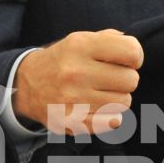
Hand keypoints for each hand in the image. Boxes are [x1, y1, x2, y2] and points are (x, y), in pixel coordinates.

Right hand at [14, 29, 142, 134]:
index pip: (131, 51)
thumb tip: (135, 53)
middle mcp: (75, 72)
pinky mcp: (72, 123)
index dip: (135, 57)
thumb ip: (111, 39)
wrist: (28, 85)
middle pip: (131, 80)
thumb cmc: (64, 60)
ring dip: (117, 98)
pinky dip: (110, 116)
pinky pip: (113, 122)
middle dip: (125, 78)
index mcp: (80, 46)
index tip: (126, 60)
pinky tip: (98, 108)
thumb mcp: (81, 39)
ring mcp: (73, 100)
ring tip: (100, 92)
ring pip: (124, 102)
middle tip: (111, 78)